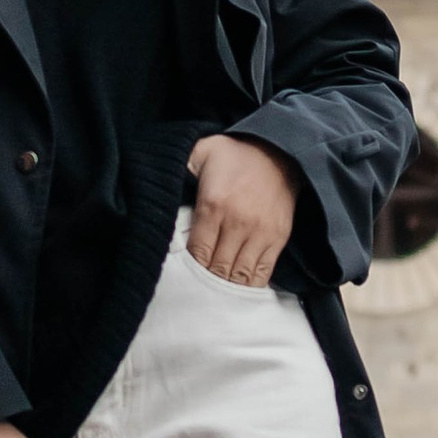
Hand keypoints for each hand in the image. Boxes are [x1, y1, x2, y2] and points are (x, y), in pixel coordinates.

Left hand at [185, 132, 297, 286]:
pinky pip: (262, 273)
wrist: (278, 151)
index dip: (190, 268)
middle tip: (199, 284)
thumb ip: (179, 167)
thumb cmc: (234, 155)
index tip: (186, 271)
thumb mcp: (201, 152)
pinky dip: (250, 284)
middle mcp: (238, 222)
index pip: (197, 253)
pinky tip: (239, 284)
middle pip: (217, 269)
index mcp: (214, 205)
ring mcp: (260, 232)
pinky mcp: (278, 238)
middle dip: (207, 280)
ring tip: (218, 287)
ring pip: (239, 276)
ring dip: (227, 286)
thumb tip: (159, 184)